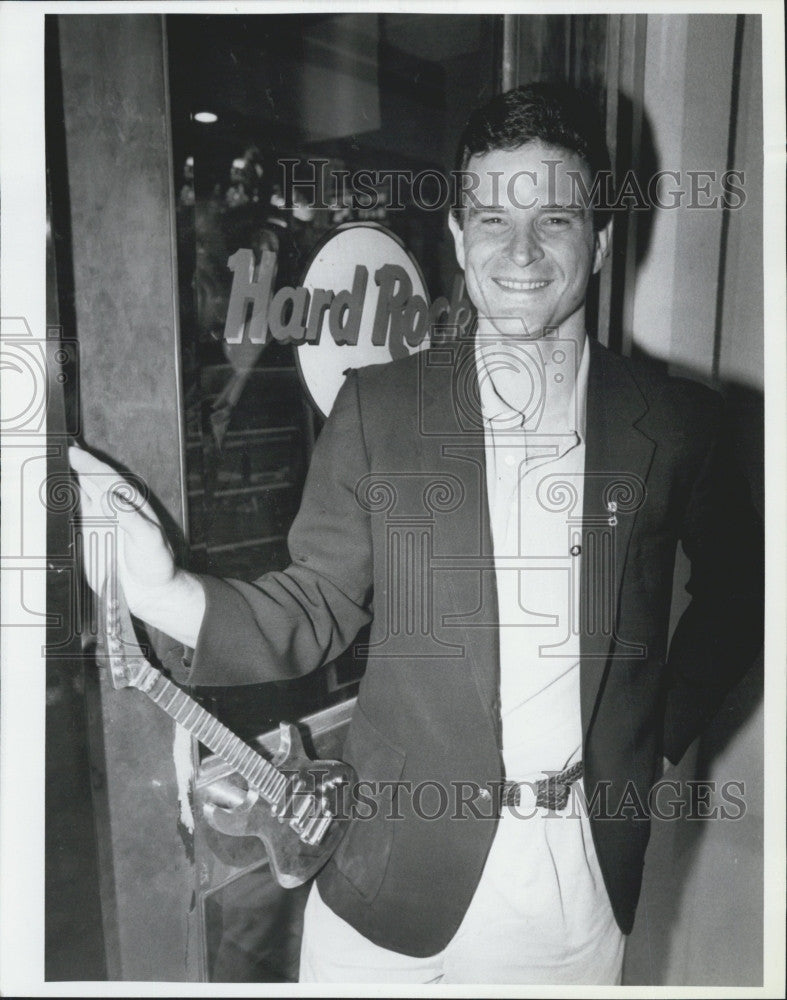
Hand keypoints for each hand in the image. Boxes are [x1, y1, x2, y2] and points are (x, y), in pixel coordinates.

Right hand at [69, 446, 204, 644]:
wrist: (150, 591)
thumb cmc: (157, 564)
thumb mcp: (149, 539)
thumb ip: (130, 519)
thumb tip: (109, 498)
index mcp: (131, 504)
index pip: (108, 479)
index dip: (91, 465)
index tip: (74, 453)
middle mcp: (113, 509)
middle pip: (90, 482)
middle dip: (74, 465)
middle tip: (55, 451)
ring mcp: (99, 522)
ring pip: (78, 496)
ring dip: (64, 481)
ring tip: (48, 465)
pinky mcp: (88, 538)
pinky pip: (71, 518)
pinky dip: (60, 506)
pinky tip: (50, 495)